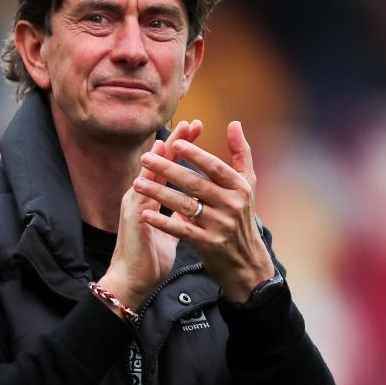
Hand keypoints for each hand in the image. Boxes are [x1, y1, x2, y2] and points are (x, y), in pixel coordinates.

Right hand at [98, 120, 202, 311]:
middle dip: (176, 142)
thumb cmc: (149, 258)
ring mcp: (134, 204)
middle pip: (158, 163)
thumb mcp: (169, 232)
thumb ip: (176, 217)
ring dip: (163, 153)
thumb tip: (189, 209)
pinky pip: (142, 191)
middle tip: (191, 123)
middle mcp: (140, 196)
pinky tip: (159, 163)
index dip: (182, 149)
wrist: (132, 281)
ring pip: (148, 172)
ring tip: (177, 135)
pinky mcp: (133, 216)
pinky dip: (151, 176)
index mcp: (150, 199)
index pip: (169, 168)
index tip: (198, 132)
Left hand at [134, 121, 275, 302]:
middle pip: (196, 184)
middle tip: (145, 157)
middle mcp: (233, 206)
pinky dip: (162, 222)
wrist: (246, 261)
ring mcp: (221, 226)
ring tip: (137, 183)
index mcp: (240, 188)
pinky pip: (182, 231)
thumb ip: (241, 153)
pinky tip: (145, 214)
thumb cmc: (242, 216)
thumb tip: (234, 123)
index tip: (174, 142)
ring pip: (185, 205)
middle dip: (168, 169)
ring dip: (159, 193)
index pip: (215, 167)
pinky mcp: (209, 245)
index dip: (195, 154)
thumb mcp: (247, 185)